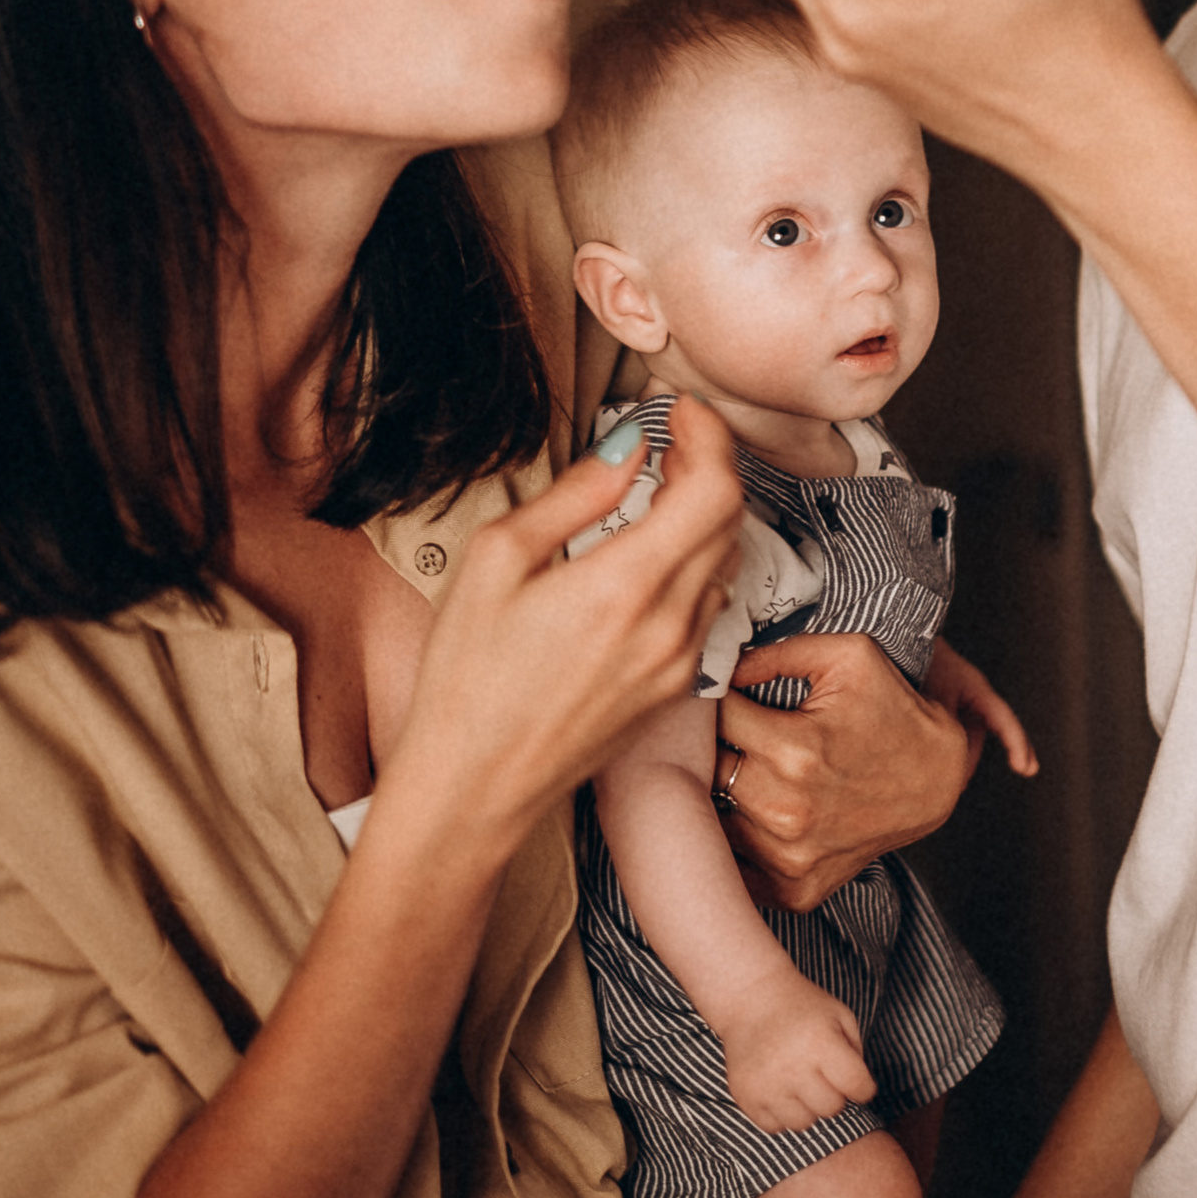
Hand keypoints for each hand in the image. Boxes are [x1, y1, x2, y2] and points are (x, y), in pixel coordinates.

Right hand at [395, 395, 740, 840]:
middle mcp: (667, 627)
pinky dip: (696, 563)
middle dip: (708, 465)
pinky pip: (707, 607)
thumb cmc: (467, 680)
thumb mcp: (497, 560)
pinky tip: (653, 555)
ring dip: (705, 515)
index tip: (681, 410)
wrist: (473, 787)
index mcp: (623, 586)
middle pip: (729, 520)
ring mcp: (677, 663)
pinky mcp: (674, 689)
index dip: (709, 434)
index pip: (714, 489)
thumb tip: (626, 449)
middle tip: (671, 440)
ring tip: (662, 491)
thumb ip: (574, 495)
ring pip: (723, 563)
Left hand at [715, 630, 973, 914]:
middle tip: (734, 734)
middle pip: (705, 770)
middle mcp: (787, 810)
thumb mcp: (851, 657)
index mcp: (794, 751)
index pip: (715, 717)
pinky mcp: (796, 891)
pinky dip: (736, 846)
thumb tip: (720, 665)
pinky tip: (754, 817)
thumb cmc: (894, 711)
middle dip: (713, 747)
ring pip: (713, 819)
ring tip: (749, 771)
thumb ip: (777, 652)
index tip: (728, 695)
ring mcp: (790, 858)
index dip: (717, 699)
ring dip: (722, 795)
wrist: (939, 780)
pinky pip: (736, 871)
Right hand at [715, 974, 875, 1128]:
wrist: (750, 996)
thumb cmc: (802, 1007)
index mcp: (820, 1042)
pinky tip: (779, 1088)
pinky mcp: (745, 1095)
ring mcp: (765, 1084)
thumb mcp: (840, 1016)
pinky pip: (775, 1126)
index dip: (862, 1086)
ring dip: (806, 1107)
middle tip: (821, 1074)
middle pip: (831, 1108)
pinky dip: (780, 1113)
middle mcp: (792, 1066)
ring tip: (799, 1082)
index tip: (854, 1079)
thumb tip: (859, 1094)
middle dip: (833, 1094)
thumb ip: (857, 1054)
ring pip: (803, 1123)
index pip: (858, 1087)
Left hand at [929, 638, 1037, 777]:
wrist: (893, 635)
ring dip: (950, 754)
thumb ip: (946, 725)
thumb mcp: (935, 694)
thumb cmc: (918, 659)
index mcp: (976, 688)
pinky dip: (936, 744)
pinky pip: (941, 728)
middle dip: (967, 763)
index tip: (1027, 769)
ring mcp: (950, 697)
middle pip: (975, 736)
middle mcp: (967, 693)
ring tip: (936, 781)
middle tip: (954, 790)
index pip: (1004, 720)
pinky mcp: (932, 700)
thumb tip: (947, 759)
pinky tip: (920, 760)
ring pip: (957, 734)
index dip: (1017, 744)